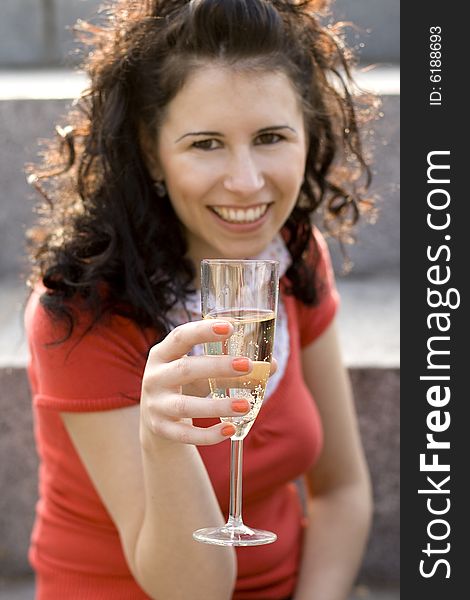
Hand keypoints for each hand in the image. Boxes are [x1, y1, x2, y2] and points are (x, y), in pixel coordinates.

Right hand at [141, 320, 258, 445]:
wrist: (156, 418)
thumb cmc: (186, 384)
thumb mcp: (202, 370)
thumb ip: (232, 366)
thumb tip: (272, 365)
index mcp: (162, 353)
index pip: (180, 336)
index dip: (203, 331)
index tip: (229, 327)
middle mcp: (154, 377)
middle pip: (185, 369)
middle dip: (217, 366)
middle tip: (247, 365)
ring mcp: (155, 404)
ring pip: (185, 406)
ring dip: (217, 406)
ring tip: (245, 405)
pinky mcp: (161, 429)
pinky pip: (185, 434)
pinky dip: (208, 434)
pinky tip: (231, 429)